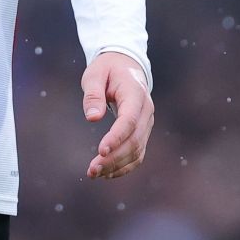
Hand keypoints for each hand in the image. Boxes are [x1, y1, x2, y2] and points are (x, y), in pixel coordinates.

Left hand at [81, 52, 153, 179]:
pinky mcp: (143, 132)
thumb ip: (93, 94)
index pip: (129, 120)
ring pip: (137, 150)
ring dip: (117, 165)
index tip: (100, 151)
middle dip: (114, 157)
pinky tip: (107, 174)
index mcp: (136, 93)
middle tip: (92, 169)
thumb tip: (92, 117)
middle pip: (134, 139)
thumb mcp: (95, 74)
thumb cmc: (107, 70)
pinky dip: (124, 166)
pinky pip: (138, 154)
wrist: (126, 66)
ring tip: (94, 174)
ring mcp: (147, 123)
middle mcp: (146, 111)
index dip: (116, 137)